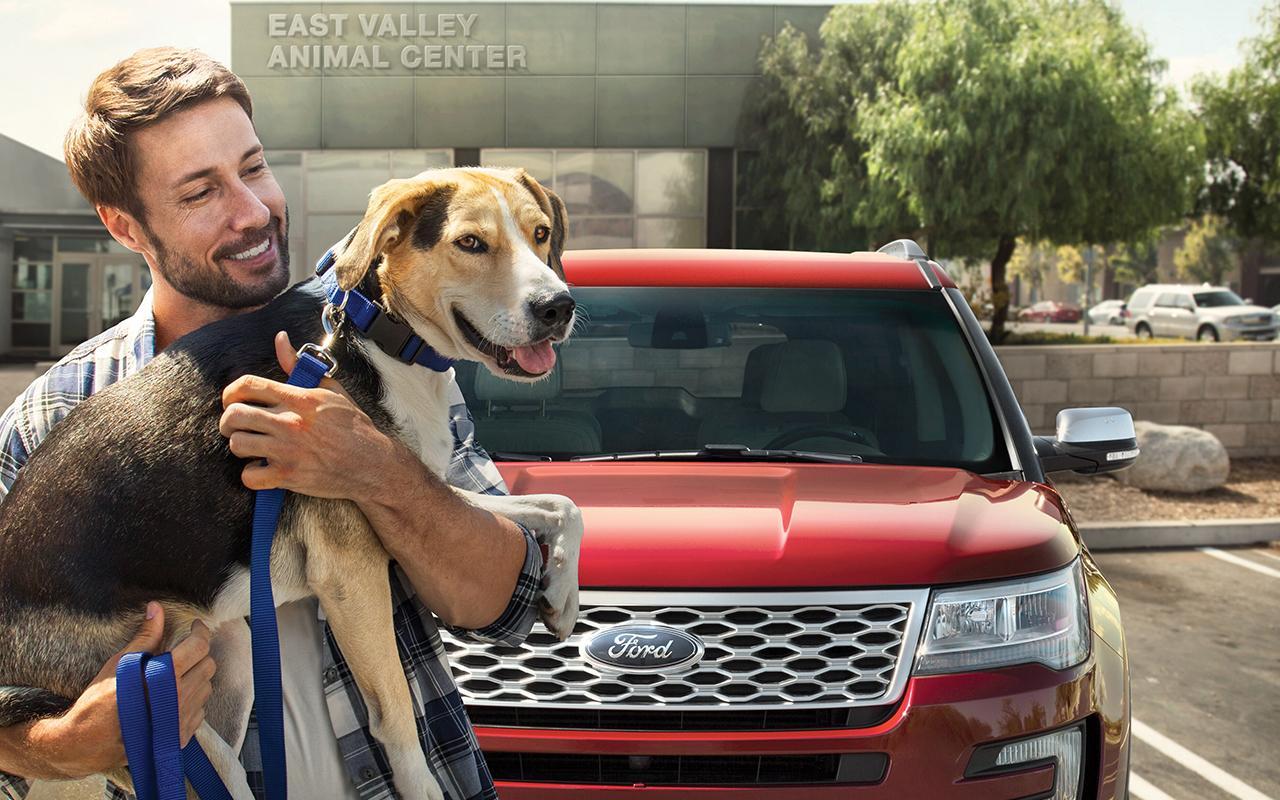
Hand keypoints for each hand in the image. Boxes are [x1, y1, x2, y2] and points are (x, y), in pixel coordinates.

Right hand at [27, 603, 214, 779]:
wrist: (86, 744)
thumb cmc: (98, 702)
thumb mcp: (119, 664)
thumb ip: (145, 637)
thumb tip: (156, 608)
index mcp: (164, 678)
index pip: (199, 647)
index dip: (200, 631)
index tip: (195, 626)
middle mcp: (179, 700)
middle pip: (208, 666)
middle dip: (198, 654)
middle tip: (183, 651)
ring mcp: (182, 721)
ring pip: (206, 688)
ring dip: (196, 677)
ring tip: (175, 676)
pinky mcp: (181, 737)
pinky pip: (200, 711)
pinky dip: (192, 700)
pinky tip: (173, 698)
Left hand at [219, 332, 391, 498]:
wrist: (372, 462)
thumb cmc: (352, 426)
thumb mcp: (330, 389)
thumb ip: (298, 365)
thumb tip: (280, 339)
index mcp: (298, 398)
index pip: (247, 385)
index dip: (230, 392)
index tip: (232, 401)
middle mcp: (289, 422)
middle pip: (234, 415)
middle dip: (228, 421)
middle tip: (236, 426)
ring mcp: (287, 450)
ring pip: (238, 444)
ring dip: (240, 446)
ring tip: (252, 447)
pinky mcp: (288, 475)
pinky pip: (250, 476)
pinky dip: (252, 475)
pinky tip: (263, 470)